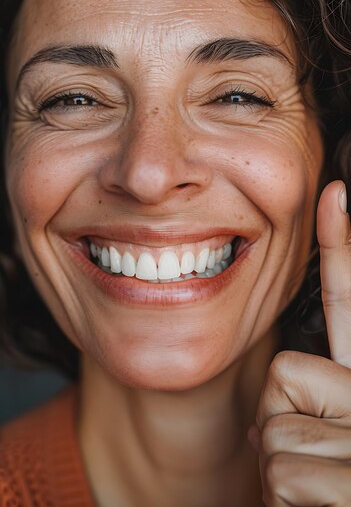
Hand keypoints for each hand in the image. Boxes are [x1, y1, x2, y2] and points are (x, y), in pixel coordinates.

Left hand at [250, 179, 350, 505]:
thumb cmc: (332, 495)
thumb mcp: (327, 447)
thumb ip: (307, 411)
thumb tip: (269, 415)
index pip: (347, 304)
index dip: (341, 248)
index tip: (335, 194)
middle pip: (285, 372)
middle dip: (280, 421)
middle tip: (315, 463)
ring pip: (275, 427)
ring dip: (283, 472)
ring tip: (319, 494)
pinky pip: (283, 472)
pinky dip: (285, 503)